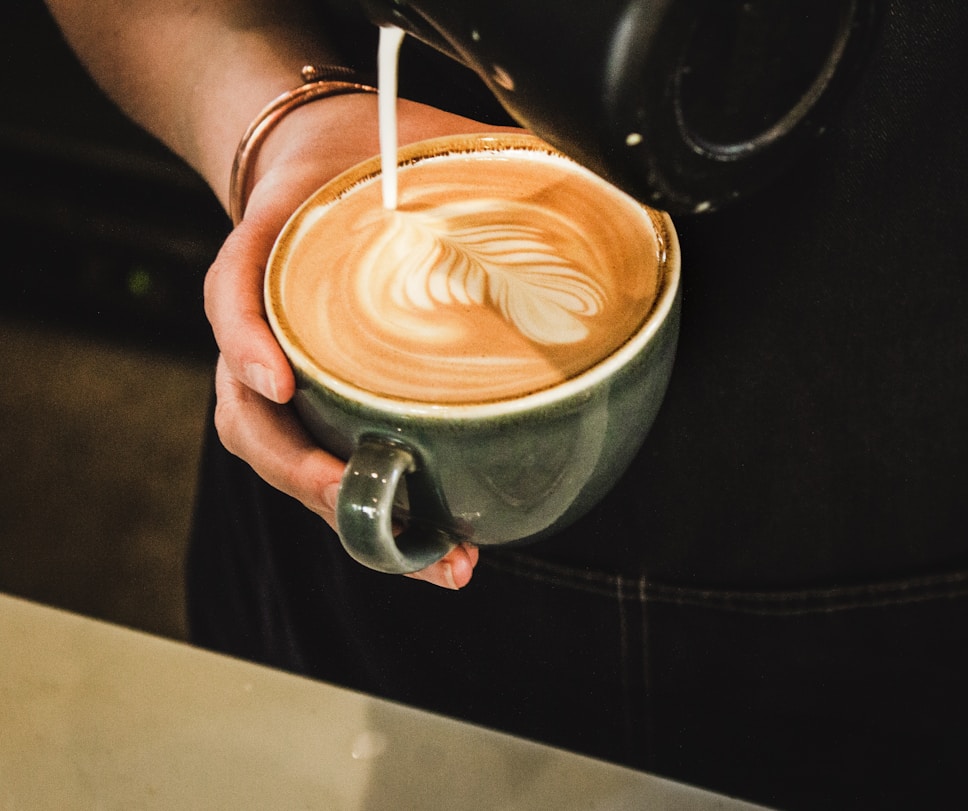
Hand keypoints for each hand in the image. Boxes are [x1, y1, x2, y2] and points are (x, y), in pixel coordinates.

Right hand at [205, 93, 515, 587]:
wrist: (318, 157)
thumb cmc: (362, 153)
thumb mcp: (407, 133)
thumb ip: (474, 149)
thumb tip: (584, 162)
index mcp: (269, 251)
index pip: (232, 295)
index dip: (243, 339)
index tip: (276, 378)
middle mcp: (262, 326)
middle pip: (249, 417)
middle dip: (305, 473)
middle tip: (366, 500)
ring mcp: (281, 371)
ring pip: (281, 458)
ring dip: (345, 515)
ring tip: (434, 555)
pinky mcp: (315, 400)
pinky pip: (323, 460)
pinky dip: (371, 508)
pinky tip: (436, 539)